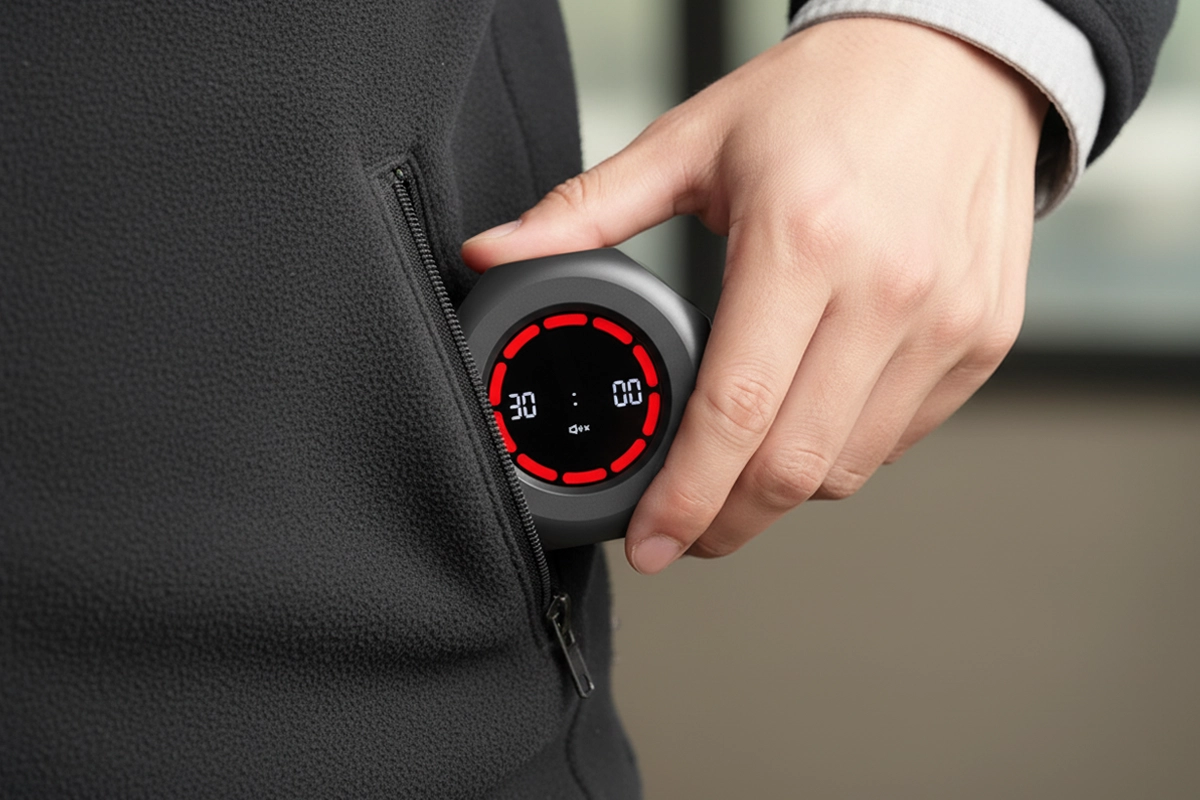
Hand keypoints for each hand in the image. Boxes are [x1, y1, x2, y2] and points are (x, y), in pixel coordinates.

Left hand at [462, 18, 1047, 573]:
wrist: (956, 61)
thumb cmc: (825, 96)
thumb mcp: (693, 140)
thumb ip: (588, 210)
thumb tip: (497, 252)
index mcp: (802, 240)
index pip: (734, 412)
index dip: (685, 498)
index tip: (652, 540)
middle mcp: (887, 288)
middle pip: (794, 466)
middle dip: (727, 520)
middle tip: (685, 528)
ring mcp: (946, 320)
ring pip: (850, 467)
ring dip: (783, 490)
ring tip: (741, 470)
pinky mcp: (984, 338)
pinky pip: (900, 437)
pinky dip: (845, 451)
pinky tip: (808, 420)